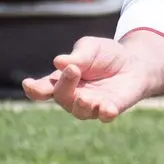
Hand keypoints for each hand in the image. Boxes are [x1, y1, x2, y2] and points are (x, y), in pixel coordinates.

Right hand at [21, 36, 152, 121]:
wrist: (134, 62)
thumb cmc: (106, 55)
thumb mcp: (90, 47)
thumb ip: (78, 56)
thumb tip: (59, 62)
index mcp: (62, 79)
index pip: (44, 88)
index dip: (34, 89)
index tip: (28, 85)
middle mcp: (73, 95)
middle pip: (61, 97)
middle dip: (64, 86)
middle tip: (73, 70)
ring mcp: (91, 105)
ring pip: (79, 111)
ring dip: (81, 104)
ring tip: (85, 97)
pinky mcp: (110, 109)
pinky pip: (104, 116)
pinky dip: (104, 113)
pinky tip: (106, 109)